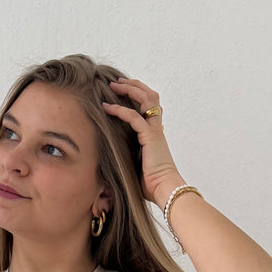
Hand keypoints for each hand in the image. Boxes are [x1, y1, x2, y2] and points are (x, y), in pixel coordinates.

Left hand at [101, 77, 182, 206]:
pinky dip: (119, 110)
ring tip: (113, 85)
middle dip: (133, 86)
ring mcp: (155, 131)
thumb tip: (108, 157)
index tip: (121, 91)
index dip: (137, 95)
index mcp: (155, 134)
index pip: (149, 106)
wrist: (165, 190)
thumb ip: (127, 155)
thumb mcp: (135, 165)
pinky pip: (134, 117)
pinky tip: (106, 107)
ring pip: (146, 99)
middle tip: (116, 82)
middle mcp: (156, 128)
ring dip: (129, 89)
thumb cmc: (151, 185)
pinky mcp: (150, 136)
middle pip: (150, 96)